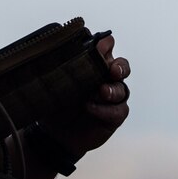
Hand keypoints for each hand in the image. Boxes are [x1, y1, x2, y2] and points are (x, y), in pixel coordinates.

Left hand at [48, 33, 130, 158]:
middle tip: (113, 70)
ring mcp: (112, 96)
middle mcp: (106, 77)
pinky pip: (119, 110)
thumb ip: (60, 66)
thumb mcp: (55, 82)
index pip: (107, 46)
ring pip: (122, 88)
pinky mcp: (115, 114)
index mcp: (94, 63)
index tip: (96, 48)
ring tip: (100, 92)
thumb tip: (57, 50)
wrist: (55, 133)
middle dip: (120, 67)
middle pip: (122, 65)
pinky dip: (105, 109)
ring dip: (112, 90)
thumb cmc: (56, 102)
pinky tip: (91, 109)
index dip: (105, 45)